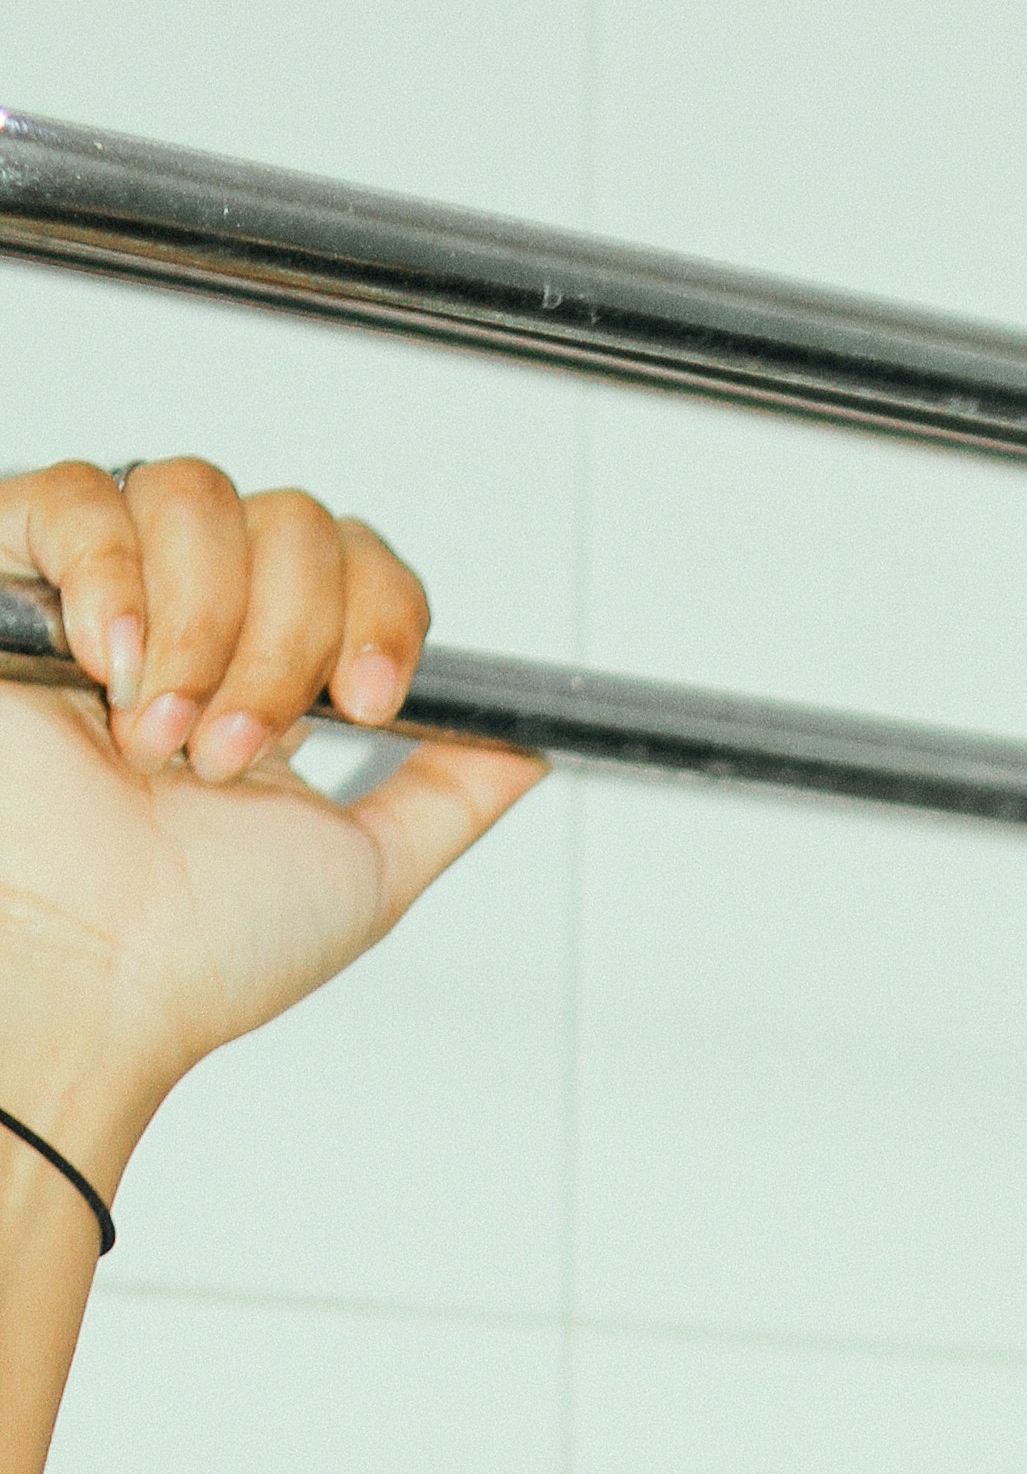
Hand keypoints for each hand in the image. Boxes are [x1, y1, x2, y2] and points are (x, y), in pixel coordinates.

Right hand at [0, 459, 543, 1185]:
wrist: (94, 977)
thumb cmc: (197, 948)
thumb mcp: (369, 869)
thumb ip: (449, 792)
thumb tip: (527, 741)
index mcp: (271, 675)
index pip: (354, 559)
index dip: (378, 611)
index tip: (370, 702)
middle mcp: (192, 620)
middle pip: (290, 519)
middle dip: (286, 644)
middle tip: (235, 754)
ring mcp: (102, 592)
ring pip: (195, 496)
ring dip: (202, 629)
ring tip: (164, 742)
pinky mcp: (11, 577)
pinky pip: (76, 496)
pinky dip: (110, 575)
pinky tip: (110, 667)